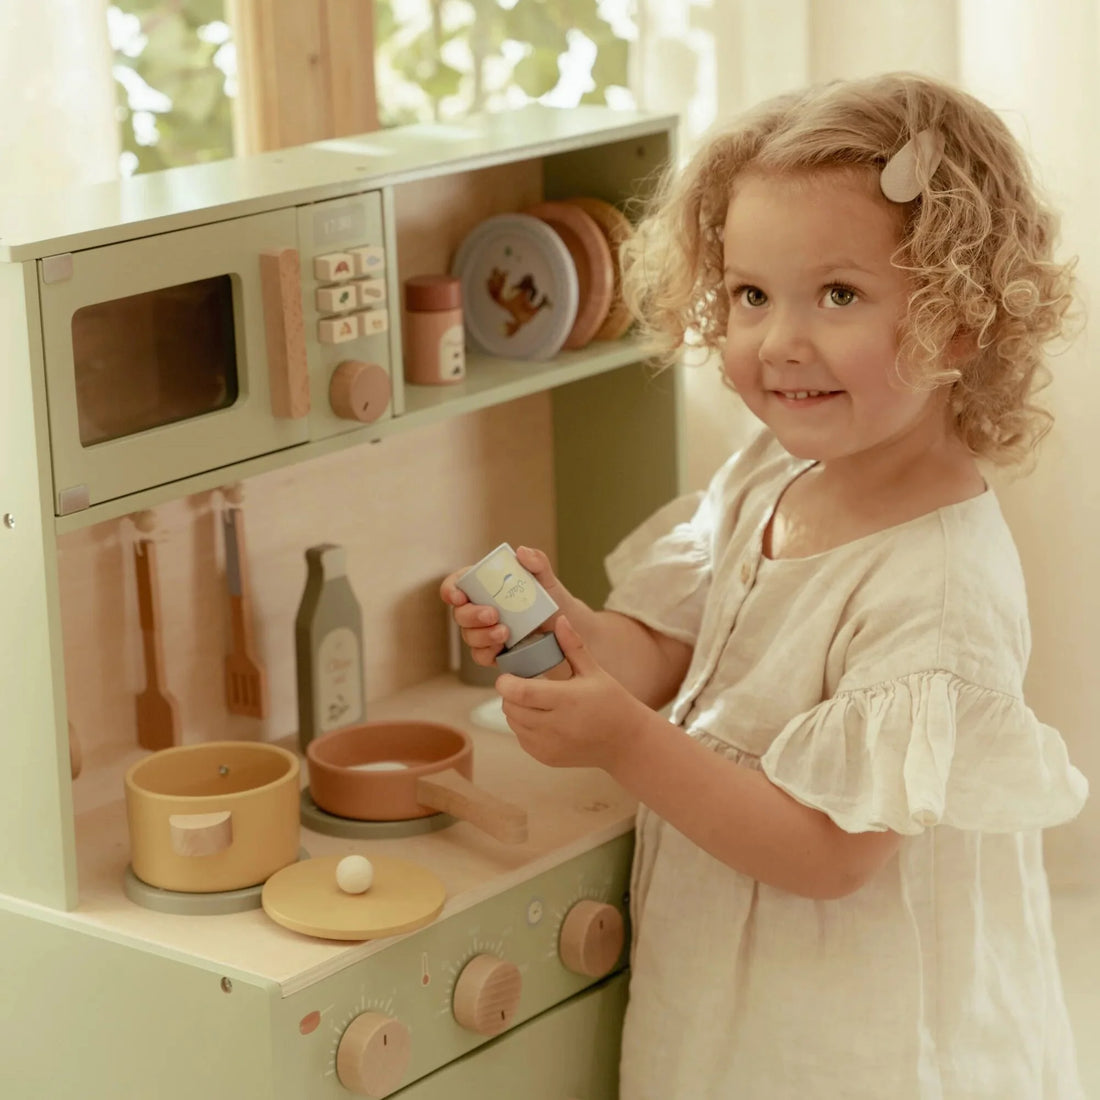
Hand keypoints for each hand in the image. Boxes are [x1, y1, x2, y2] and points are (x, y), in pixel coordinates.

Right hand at [439, 546, 565, 666]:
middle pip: (460, 613)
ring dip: (482, 635)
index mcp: (483, 586)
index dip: (451, 589)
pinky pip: (480, 655)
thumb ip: (537, 561)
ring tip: (505, 633)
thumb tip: (522, 552)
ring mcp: (483, 631)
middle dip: (472, 615)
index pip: (456, 584)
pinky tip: (501, 648)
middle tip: (493, 614)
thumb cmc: (549, 596)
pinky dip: (488, 652)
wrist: (563, 625)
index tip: (460, 596)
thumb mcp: (545, 577)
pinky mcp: (492, 651)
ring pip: (468, 636)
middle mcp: (477, 608)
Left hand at [496, 616, 648, 773]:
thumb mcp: (594, 671)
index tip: (508, 674)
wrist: (625, 742)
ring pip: (513, 723)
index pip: (520, 692)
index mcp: (566, 700)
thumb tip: (559, 618)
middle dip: (509, 694)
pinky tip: (539, 717)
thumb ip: (572, 646)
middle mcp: (555, 726)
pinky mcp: (547, 758)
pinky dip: (523, 726)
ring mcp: (549, 745)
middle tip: (520, 683)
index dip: (506, 683)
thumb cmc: (611, 701)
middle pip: (511, 707)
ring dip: (515, 709)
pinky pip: (521, 739)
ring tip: (530, 699)